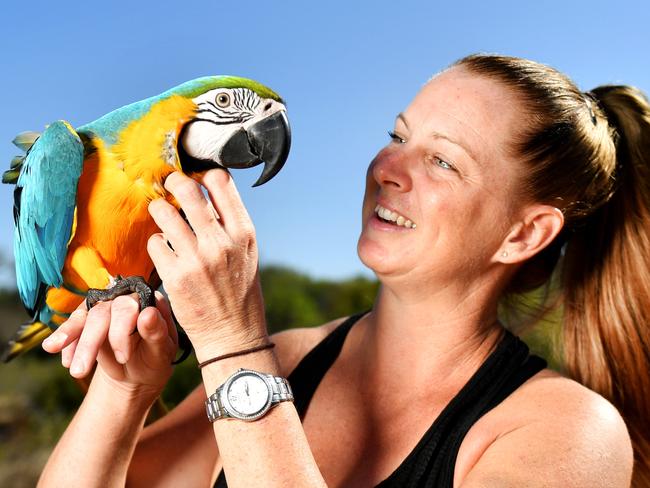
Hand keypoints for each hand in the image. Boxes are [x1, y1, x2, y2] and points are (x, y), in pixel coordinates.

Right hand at [42, 292, 177, 397]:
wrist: (139, 374)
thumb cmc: (155, 359)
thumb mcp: (162, 352)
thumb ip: (157, 332)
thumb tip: (148, 314)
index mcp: (149, 301)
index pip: (128, 305)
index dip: (121, 330)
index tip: (123, 358)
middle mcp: (125, 299)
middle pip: (101, 312)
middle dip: (90, 342)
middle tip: (82, 372)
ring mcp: (105, 308)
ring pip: (84, 317)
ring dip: (70, 338)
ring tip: (67, 364)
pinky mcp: (89, 321)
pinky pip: (73, 326)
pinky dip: (67, 344)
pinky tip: (67, 363)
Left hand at [146, 170, 267, 360]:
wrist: (233, 335)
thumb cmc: (240, 293)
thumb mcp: (248, 254)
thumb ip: (230, 225)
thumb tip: (207, 194)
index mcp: (244, 232)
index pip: (220, 181)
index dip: (203, 174)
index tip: (196, 178)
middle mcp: (220, 241)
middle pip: (187, 188)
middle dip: (173, 182)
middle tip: (168, 185)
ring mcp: (196, 258)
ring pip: (164, 212)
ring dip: (159, 210)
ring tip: (162, 216)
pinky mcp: (174, 276)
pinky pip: (155, 243)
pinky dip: (157, 243)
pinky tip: (165, 252)